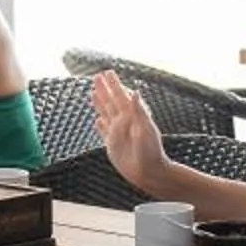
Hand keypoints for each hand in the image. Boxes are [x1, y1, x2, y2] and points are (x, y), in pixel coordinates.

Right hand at [90, 70, 165, 188]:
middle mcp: (124, 122)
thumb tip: (135, 92)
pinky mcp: (113, 145)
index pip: (120, 96)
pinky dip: (100, 124)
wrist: (149, 173)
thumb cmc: (151, 152)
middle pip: (111, 101)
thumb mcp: (146, 130)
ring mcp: (118, 133)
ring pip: (106, 113)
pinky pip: (104, 131)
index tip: (107, 72)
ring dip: (100, 102)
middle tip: (97, 76)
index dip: (114, 84)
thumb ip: (139, 111)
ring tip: (94, 92)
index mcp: (132, 116)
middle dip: (105, 89)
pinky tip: (97, 119)